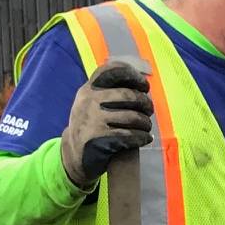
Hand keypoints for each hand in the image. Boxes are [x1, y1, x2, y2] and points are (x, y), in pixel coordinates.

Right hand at [60, 60, 152, 188]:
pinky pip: (130, 135)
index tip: (144, 86)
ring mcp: (93, 119)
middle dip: (145, 103)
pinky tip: (146, 138)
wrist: (75, 153)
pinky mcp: (99, 139)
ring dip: (146, 123)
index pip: (111, 71)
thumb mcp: (93, 104)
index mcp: (89, 89)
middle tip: (149, 110)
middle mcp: (89, 101)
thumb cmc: (92, 125)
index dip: (132, 75)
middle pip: (128, 95)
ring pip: (132, 117)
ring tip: (146, 127)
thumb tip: (140, 84)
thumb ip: (110, 92)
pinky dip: (143, 137)